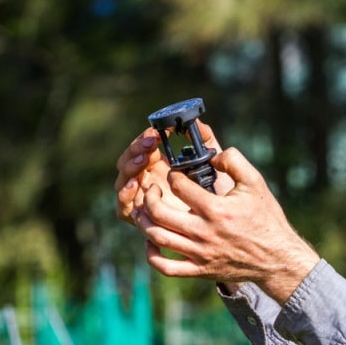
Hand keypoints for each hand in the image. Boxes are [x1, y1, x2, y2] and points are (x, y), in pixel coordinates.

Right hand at [114, 120, 230, 225]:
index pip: (141, 148)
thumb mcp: (210, 163)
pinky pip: (124, 207)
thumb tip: (196, 121)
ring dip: (130, 168)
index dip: (144, 139)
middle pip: (128, 162)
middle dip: (135, 150)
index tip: (154, 133)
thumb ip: (204, 141)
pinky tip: (136, 185)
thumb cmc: (216, 191)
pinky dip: (125, 195)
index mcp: (158, 164)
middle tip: (149, 145)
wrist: (222, 223)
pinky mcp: (140, 218)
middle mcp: (146, 180)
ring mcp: (141, 198)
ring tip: (143, 161)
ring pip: (124, 181)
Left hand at [136, 147, 319, 304]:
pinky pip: (166, 268)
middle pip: (159, 213)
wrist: (276, 257)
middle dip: (149, 197)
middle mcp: (203, 232)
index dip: (173, 175)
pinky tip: (152, 241)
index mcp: (215, 209)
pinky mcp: (199, 270)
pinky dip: (152, 255)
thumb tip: (213, 155)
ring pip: (158, 238)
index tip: (175, 174)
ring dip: (144, 222)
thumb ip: (234, 161)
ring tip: (145, 211)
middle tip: (152, 190)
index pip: (178, 186)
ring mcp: (199, 254)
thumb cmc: (266, 218)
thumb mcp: (255, 182)